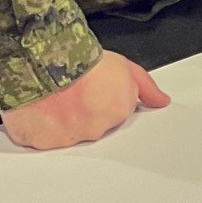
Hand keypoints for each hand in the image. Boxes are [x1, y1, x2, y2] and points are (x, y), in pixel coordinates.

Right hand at [0, 50, 167, 149]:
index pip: (116, 112)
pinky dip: (40, 126)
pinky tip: (40, 107)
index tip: (93, 87)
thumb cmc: (83, 61)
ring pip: (67, 133)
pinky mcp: (40, 142)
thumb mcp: (126, 67)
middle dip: (84, 111)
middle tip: (74, 90)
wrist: (49, 60)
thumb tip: (161, 101)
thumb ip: (147, 88)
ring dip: (61, 119)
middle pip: (92, 125)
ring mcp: (68, 138)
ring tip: (56, 95)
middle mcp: (96, 130)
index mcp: (119, 113)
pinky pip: (41, 138)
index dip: (103, 97)